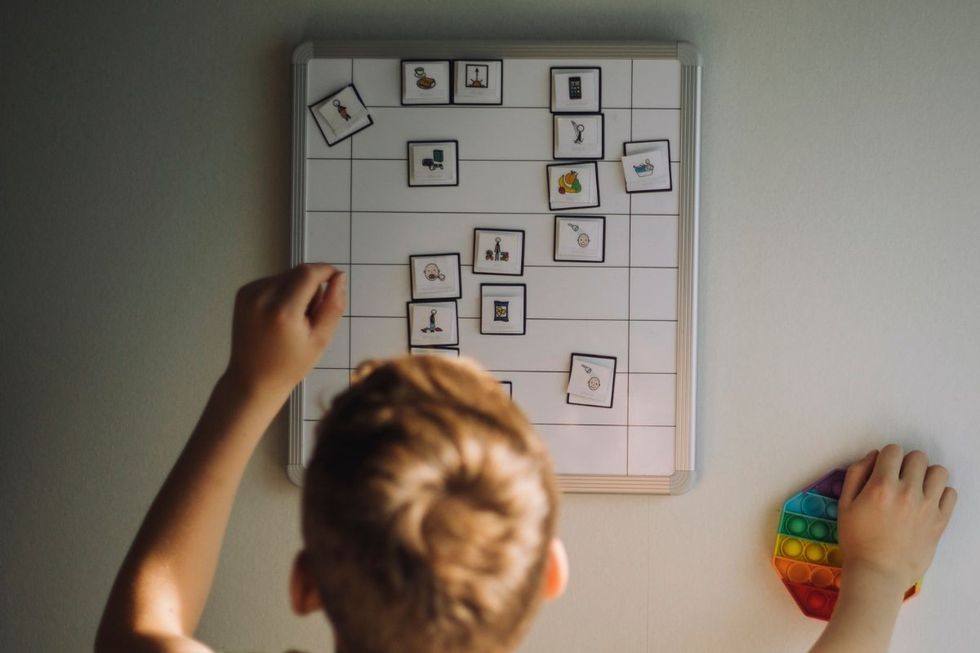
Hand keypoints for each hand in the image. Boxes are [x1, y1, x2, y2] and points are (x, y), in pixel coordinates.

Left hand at [226, 263, 345, 398]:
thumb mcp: (321, 339)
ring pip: (286, 275)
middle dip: (312, 286)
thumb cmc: (290, 365)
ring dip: (297, 289)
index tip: (337, 280)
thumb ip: (333, 305)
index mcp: (283, 311)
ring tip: (294, 319)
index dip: (326, 271)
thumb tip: (339, 277)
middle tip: (311, 316)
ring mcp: (249, 294)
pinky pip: (273, 281)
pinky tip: (279, 316)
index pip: (308, 273)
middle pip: (298, 272)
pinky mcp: (243, 293)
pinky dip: (282, 292)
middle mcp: (262, 297)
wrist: (252, 379)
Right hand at [837, 445, 957, 592]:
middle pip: (918, 457)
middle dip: (907, 463)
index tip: (883, 469)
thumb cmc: (856, 540)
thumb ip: (856, 474)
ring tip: (917, 488)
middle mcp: (907, 492)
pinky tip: (927, 502)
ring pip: (939, 472)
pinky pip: (951, 494)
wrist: (878, 573)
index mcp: (881, 486)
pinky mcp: (940, 521)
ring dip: (927, 475)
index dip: (886, 457)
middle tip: (899, 479)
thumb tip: (873, 456)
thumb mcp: (844, 504)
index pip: (893, 450)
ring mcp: (927, 507)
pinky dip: (941, 493)